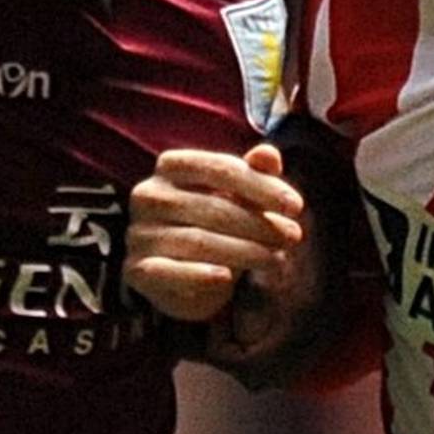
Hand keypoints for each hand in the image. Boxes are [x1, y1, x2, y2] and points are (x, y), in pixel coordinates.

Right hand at [126, 144, 304, 321]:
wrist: (181, 273)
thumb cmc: (215, 223)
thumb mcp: (236, 196)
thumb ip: (253, 174)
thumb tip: (269, 155)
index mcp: (171, 166)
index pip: (221, 169)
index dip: (262, 187)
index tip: (296, 207)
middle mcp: (149, 195)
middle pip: (214, 207)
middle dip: (260, 224)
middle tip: (293, 237)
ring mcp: (139, 233)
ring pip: (198, 241)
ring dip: (245, 252)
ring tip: (278, 260)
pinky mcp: (136, 269)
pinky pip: (168, 272)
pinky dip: (198, 275)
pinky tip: (227, 278)